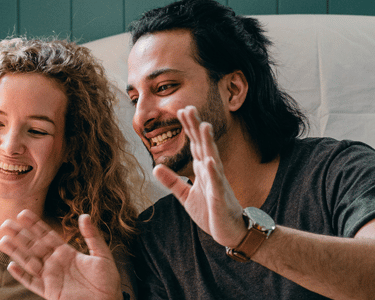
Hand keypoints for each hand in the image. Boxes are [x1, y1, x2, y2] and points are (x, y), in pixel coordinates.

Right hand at [0, 209, 121, 299]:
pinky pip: (32, 283)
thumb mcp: (103, 256)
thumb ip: (92, 236)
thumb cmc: (108, 283)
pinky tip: (12, 266)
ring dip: (16, 251)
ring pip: (29, 261)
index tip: (23, 214)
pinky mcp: (50, 292)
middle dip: (19, 235)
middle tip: (5, 223)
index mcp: (67, 253)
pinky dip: (21, 275)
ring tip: (2, 240)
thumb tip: (85, 216)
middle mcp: (56, 263)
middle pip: (33, 246)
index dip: (34, 225)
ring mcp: (52, 278)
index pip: (47, 235)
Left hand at [153, 106, 245, 247]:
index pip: (194, 144)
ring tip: (204, 125)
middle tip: (189, 107)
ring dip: (208, 142)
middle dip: (196, 127)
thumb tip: (155, 166)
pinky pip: (217, 184)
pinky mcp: (220, 198)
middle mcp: (211, 172)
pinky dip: (213, 172)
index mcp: (203, 169)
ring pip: (212, 158)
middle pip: (203, 145)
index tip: (182, 110)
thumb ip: (172, 181)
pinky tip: (210, 161)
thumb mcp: (185, 196)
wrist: (230, 232)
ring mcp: (217, 183)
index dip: (188, 128)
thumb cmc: (210, 211)